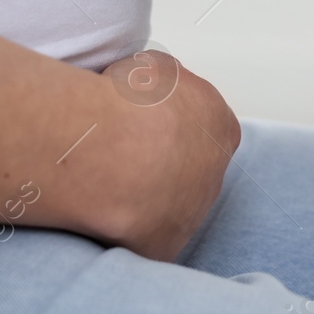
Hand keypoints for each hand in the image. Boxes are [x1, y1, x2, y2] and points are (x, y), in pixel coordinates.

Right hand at [0, 30, 238, 261]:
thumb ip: (164, 79)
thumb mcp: (154, 66)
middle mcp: (213, 176)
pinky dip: (119, 227)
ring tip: (98, 179)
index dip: (164, 120)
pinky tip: (94, 210)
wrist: (111, 150)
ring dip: (137, 195)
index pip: (199, 126)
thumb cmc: (130, 103)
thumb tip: (151, 83)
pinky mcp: (161, 247)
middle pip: (185, 169)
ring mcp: (190, 216)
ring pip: (164, 206)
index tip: (135, 118)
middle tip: (115, 150)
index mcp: (219, 129)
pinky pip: (139, 237)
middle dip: (154, 161)